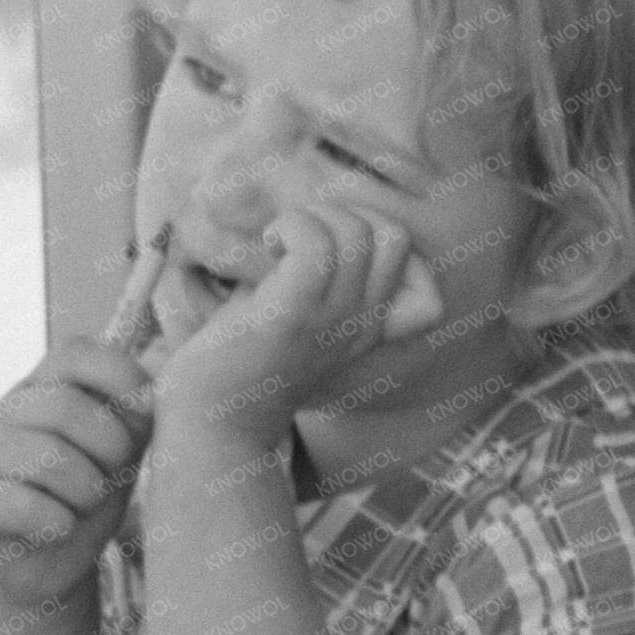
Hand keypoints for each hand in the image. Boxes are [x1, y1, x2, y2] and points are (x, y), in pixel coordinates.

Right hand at [0, 337, 153, 604]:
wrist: (51, 566)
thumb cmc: (88, 498)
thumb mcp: (122, 452)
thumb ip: (134, 419)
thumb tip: (151, 395)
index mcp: (45, 388)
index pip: (76, 352)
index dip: (120, 376)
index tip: (148, 415)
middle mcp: (6, 411)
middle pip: (64, 405)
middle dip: (108, 448)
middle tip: (112, 477)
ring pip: (47, 456)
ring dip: (87, 491)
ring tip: (83, 506)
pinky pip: (25, 504)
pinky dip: (60, 522)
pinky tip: (60, 528)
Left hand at [150, 199, 440, 449]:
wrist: (215, 419)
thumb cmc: (243, 360)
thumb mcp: (297, 317)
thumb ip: (316, 282)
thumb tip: (305, 223)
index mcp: (370, 326)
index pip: (418, 272)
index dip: (378, 235)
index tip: (329, 247)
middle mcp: (362, 324)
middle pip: (394, 237)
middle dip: (343, 215)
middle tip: (297, 241)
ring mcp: (332, 320)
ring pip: (357, 233)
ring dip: (312, 219)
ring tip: (278, 244)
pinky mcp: (293, 315)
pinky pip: (315, 244)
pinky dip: (291, 228)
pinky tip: (267, 247)